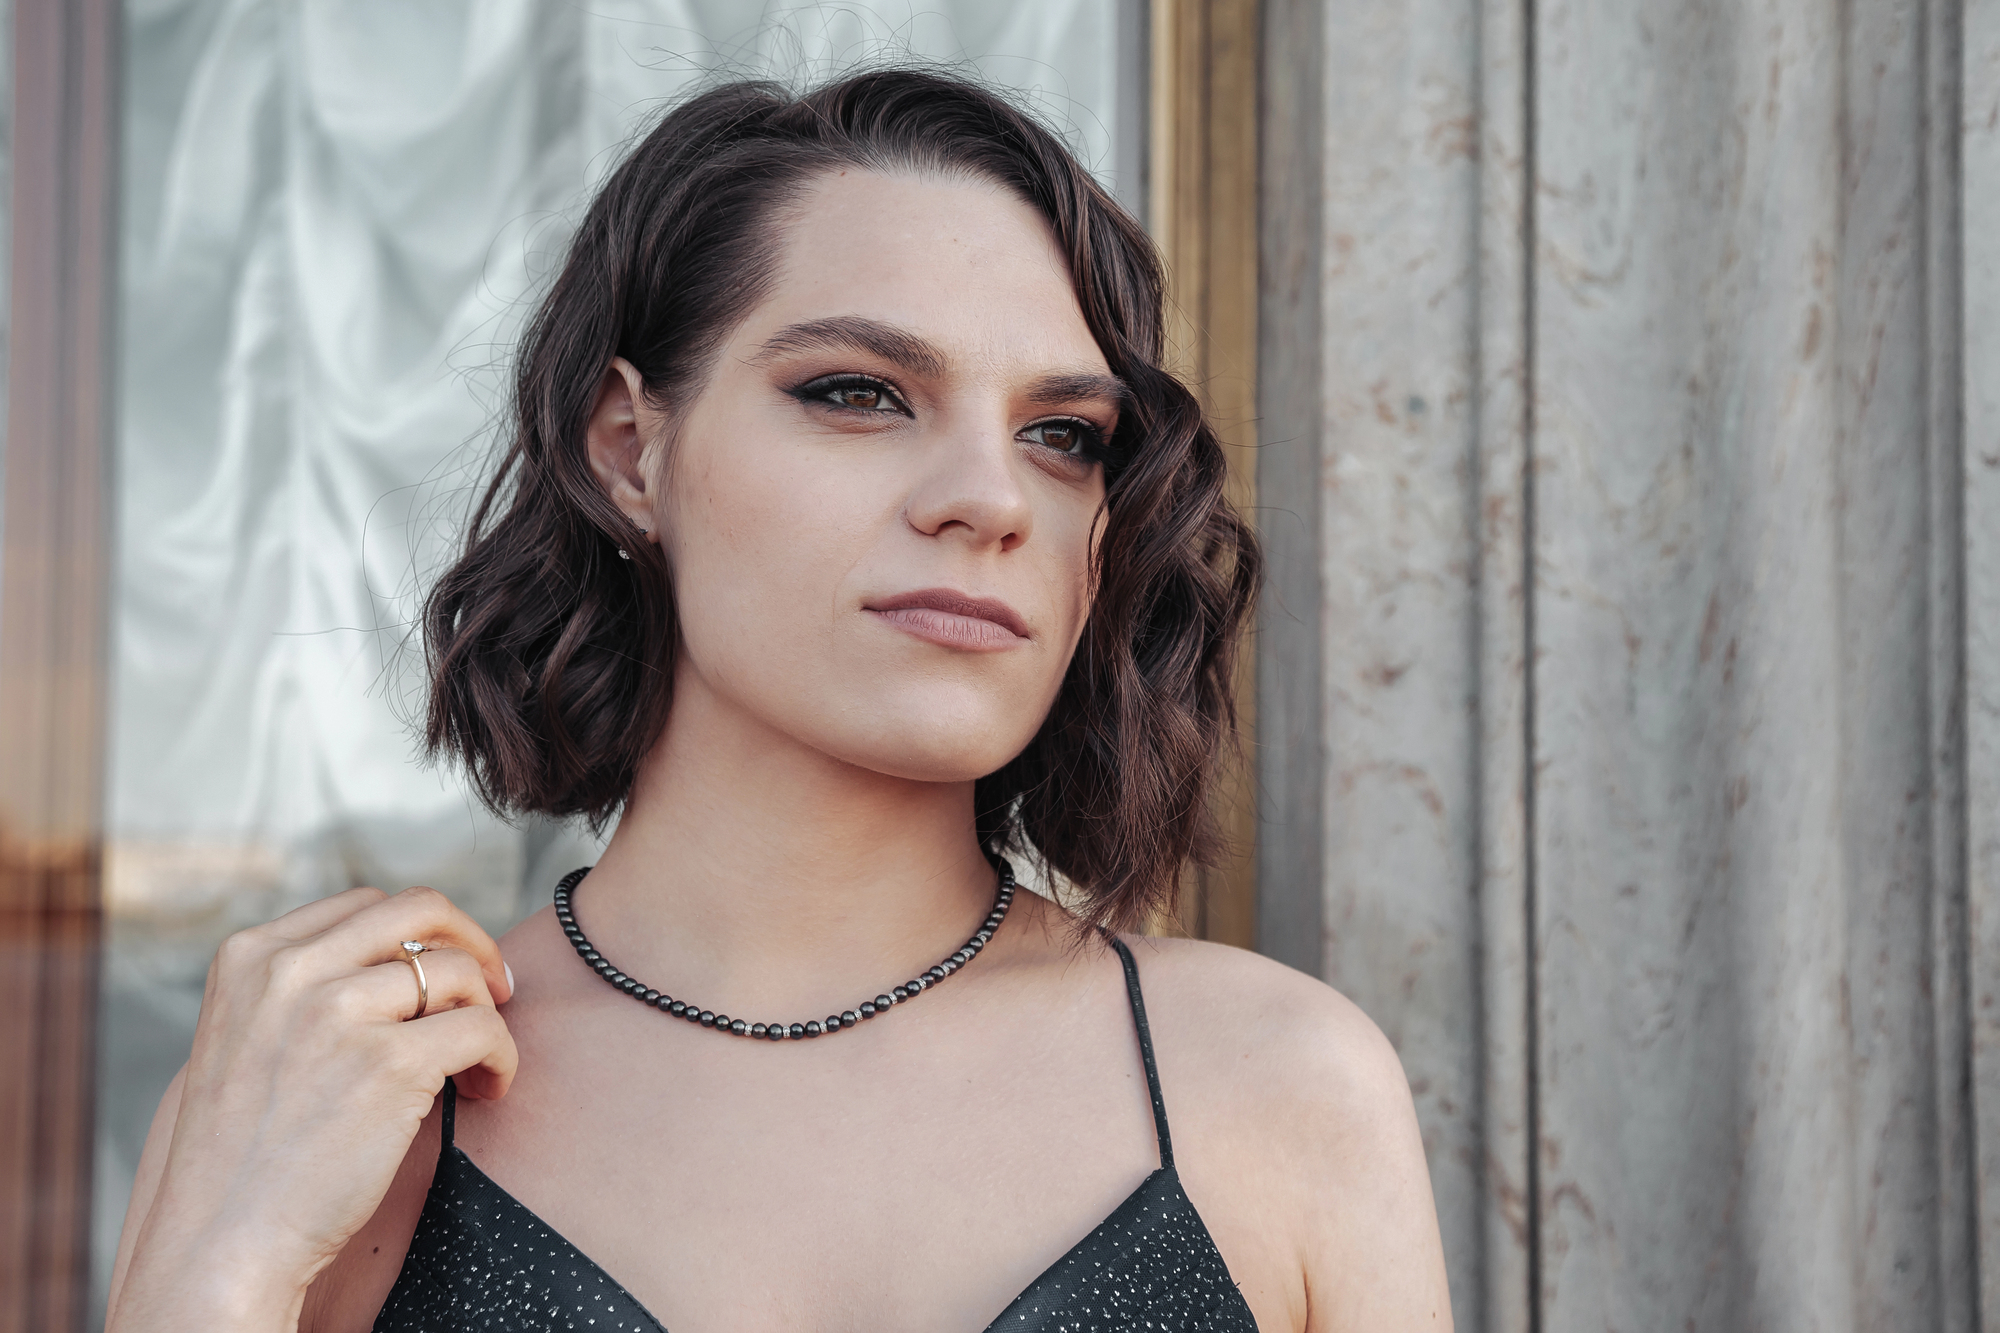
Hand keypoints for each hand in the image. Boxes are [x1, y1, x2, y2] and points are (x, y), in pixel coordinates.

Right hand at [107, 885, 517, 1331]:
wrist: (221, 1240)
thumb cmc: (246, 1154)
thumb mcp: (247, 1036)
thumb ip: (305, 988)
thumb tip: (410, 960)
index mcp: (251, 956)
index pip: (367, 906)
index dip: (421, 936)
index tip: (444, 974)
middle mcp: (291, 971)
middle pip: (422, 909)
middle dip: (474, 944)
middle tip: (495, 990)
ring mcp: (339, 1012)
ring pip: (459, 970)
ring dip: (487, 1014)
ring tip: (476, 1065)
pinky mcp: (389, 1063)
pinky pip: (482, 1028)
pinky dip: (501, 1057)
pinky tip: (487, 1089)